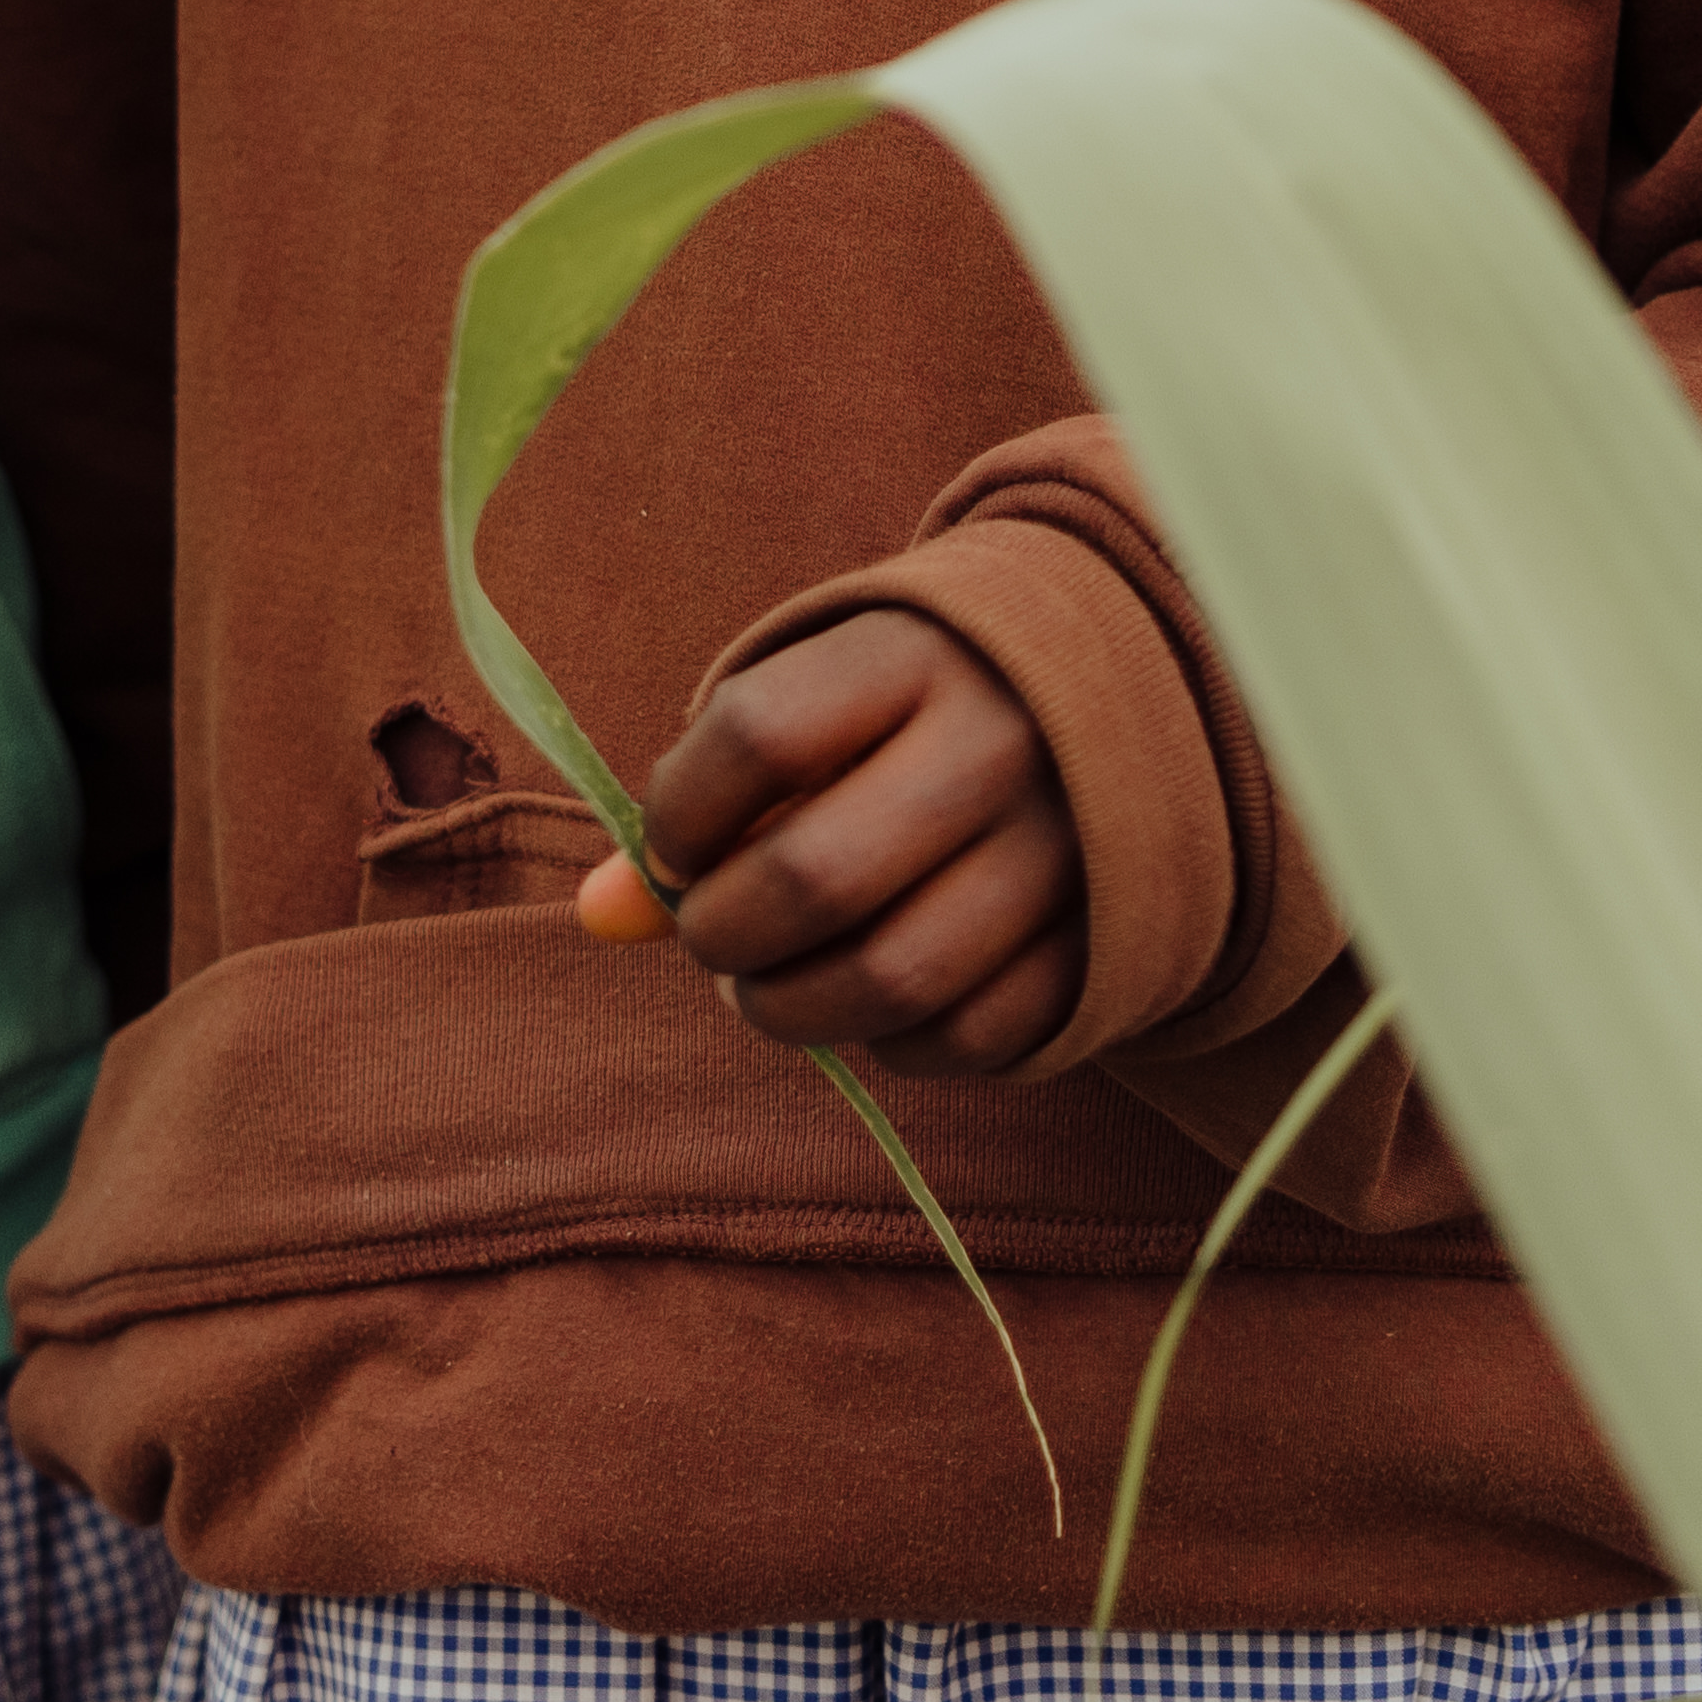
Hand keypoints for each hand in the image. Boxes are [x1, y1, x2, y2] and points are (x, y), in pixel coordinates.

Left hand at [616, 612, 1082, 1072]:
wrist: (1106, 695)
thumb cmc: (906, 705)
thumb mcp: (811, 700)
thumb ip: (700, 796)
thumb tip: (596, 917)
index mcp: (912, 654)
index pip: (758, 735)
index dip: (680, 814)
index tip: (672, 849)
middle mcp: (996, 744)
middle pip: (817, 878)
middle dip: (724, 934)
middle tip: (711, 935)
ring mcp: (1060, 850)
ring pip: (893, 980)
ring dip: (791, 1011)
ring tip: (765, 986)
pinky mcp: (1096, 943)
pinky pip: (968, 1037)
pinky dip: (890, 1047)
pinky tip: (861, 1007)